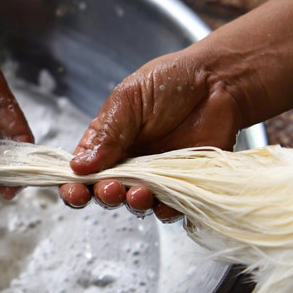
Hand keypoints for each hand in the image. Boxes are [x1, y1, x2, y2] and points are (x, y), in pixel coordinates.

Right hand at [58, 50, 243, 219]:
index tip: (73, 189)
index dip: (73, 183)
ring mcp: (155, 175)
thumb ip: (106, 134)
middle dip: (102, 194)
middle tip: (110, 189)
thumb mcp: (128, 100)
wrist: (219, 82)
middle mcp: (128, 161)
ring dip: (131, 203)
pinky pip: (169, 207)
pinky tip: (162, 201)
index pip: (81, 168)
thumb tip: (79, 166)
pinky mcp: (182, 183)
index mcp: (107, 140)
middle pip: (104, 190)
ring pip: (134, 202)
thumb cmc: (171, 82)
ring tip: (138, 193)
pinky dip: (164, 210)